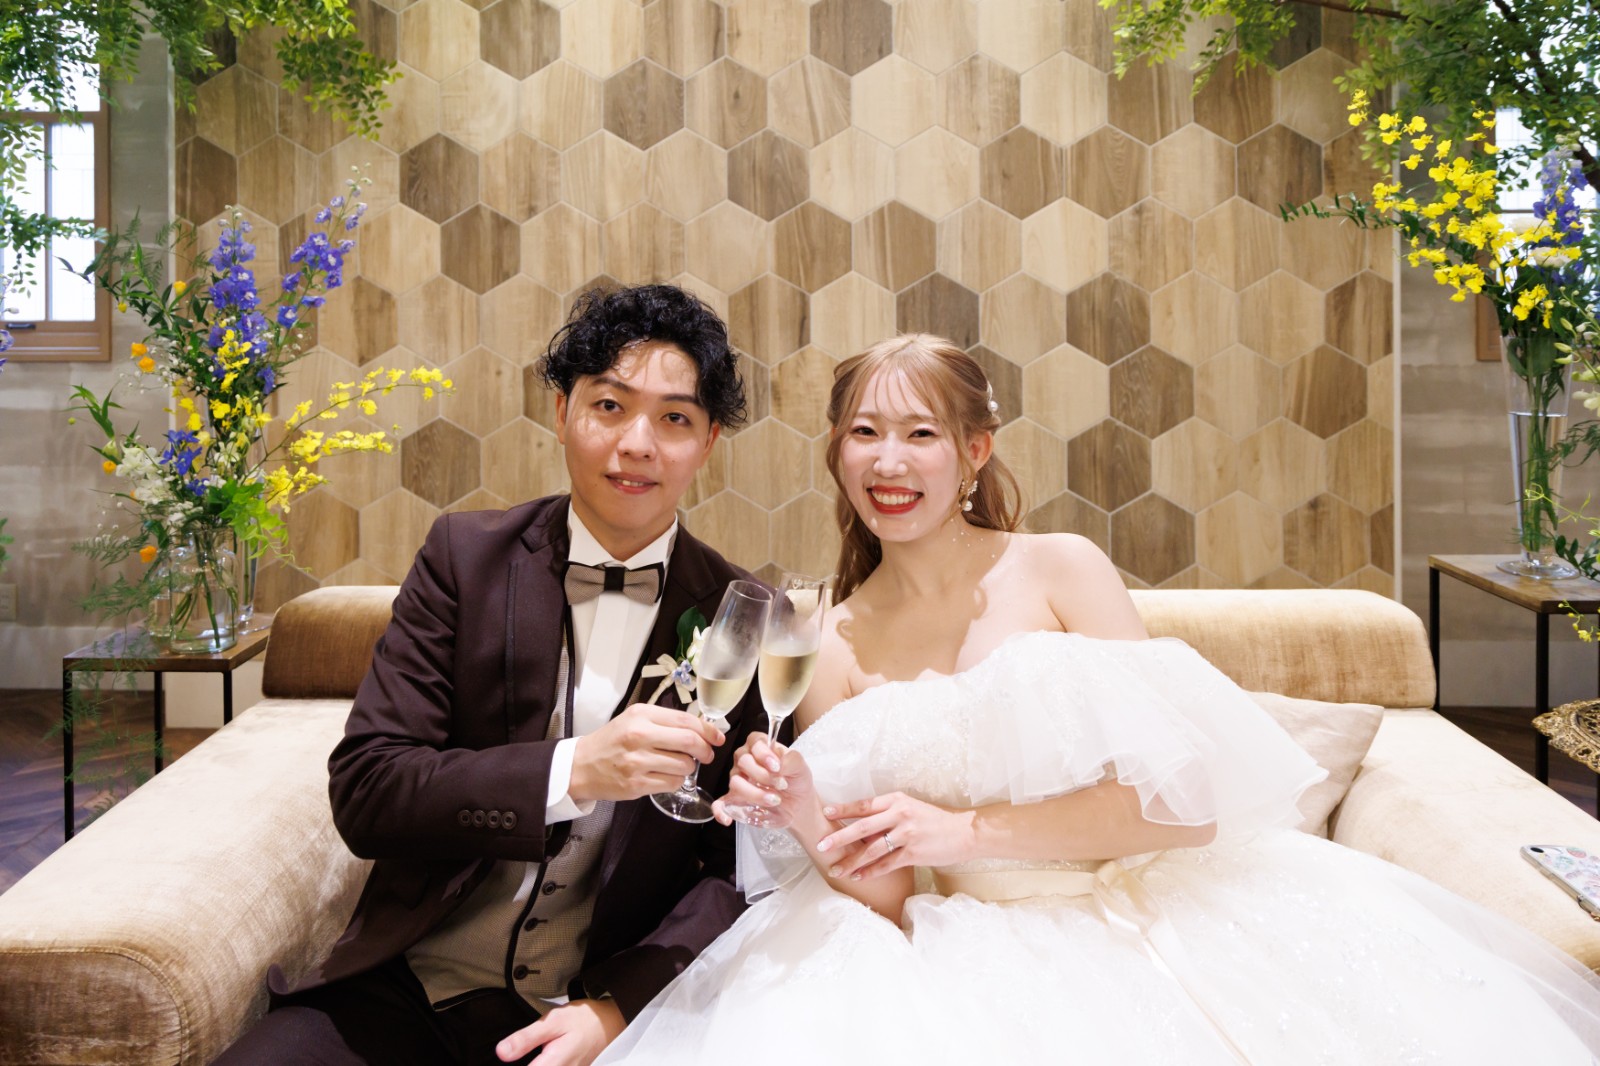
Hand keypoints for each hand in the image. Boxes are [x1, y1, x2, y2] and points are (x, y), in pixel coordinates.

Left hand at [495, 998, 624, 1064]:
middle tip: (522, 1050)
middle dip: (527, 1060)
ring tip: (531, 1053)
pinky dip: (544, 1064)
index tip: (509, 1054)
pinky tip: (543, 1058)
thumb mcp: (553, 1021)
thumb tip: (501, 1052)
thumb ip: (526, 1039)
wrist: (610, 1023)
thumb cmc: (583, 1021)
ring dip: (536, 1063)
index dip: (515, 1062)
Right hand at [569, 704, 723, 802]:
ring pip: (684, 765)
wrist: (581, 766)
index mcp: (641, 715)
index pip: (686, 721)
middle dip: (705, 750)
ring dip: (688, 767)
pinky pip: (672, 783)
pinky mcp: (636, 784)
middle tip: (706, 754)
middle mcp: (639, 736)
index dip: (708, 730)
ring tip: (678, 765)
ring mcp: (637, 761)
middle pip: (690, 742)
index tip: (717, 737)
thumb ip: (665, 721)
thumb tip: (702, 730)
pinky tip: (666, 776)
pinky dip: (676, 781)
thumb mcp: (634, 719)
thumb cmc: (611, 741)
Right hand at [710, 733, 813, 827]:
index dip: (763, 753)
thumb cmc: (797, 780)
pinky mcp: (736, 801)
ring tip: (773, 800)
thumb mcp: (801, 766)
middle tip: (780, 785)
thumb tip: (778, 766)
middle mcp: (745, 761)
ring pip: (735, 783)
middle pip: (743, 762)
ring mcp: (738, 781)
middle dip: (762, 775)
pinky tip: (727, 819)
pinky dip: (720, 811)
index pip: (754, 741)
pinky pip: (720, 804)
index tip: (777, 767)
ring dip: (754, 793)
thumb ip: (791, 760)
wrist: (799, 803)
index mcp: (760, 747)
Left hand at [816, 792, 975, 879]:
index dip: (843, 809)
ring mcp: (907, 834)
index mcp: (897, 800)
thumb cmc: (935, 820)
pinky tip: (858, 877)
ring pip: (871, 849)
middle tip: (820, 845)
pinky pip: (886, 864)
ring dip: (851, 861)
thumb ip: (888, 815)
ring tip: (835, 869)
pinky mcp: (914, 852)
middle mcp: (900, 814)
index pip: (863, 805)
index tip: (825, 813)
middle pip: (862, 827)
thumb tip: (862, 826)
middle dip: (838, 837)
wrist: (964, 831)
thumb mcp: (911, 808)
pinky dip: (870, 872)